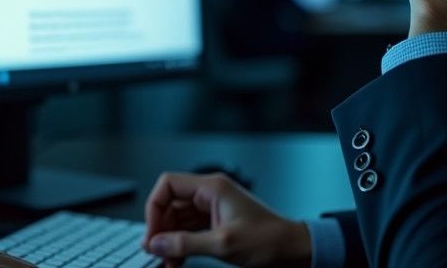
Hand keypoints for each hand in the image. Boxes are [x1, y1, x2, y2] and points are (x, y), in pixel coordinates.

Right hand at [142, 172, 310, 266]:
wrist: (294, 251)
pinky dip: (181, 245)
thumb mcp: (222, 244)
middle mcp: (210, 194)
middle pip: (170, 204)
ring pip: (178, 220)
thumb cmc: (268, 240)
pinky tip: (177, 260)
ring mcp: (213, 209)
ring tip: (167, 261)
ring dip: (169, 240)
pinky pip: (189, 230)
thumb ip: (186, 243)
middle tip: (156, 252)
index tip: (152, 233)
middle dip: (160, 228)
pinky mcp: (216, 224)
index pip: (168, 185)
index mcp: (212, 188)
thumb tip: (156, 243)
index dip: (154, 208)